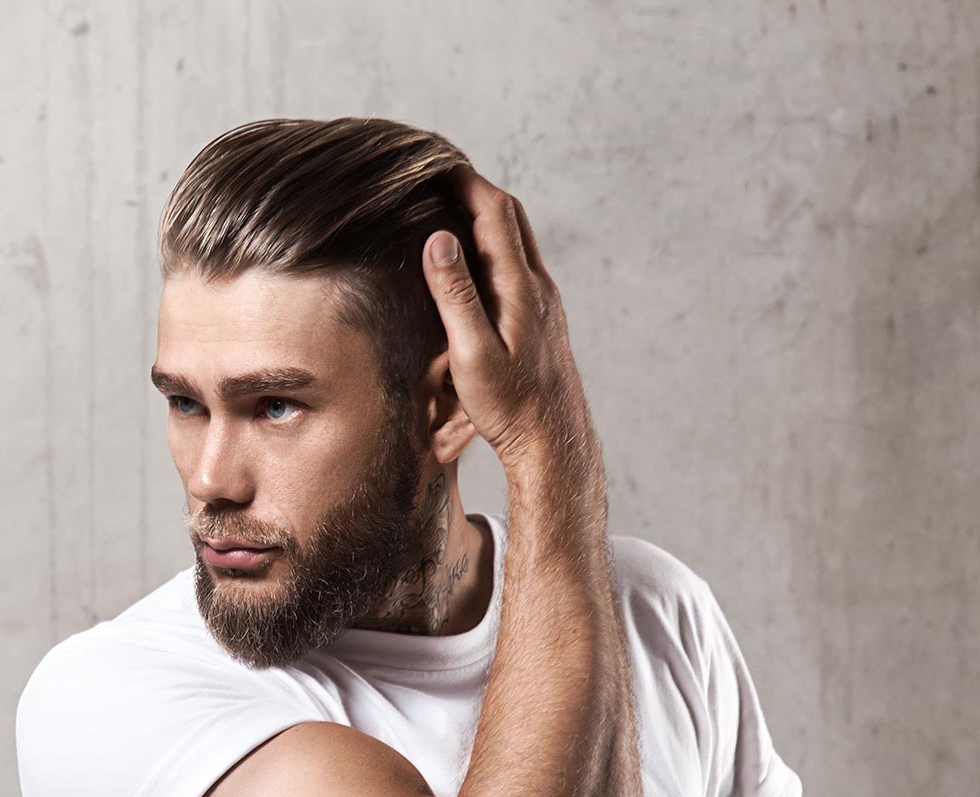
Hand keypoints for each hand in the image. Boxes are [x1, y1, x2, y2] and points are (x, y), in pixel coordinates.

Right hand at [422, 164, 597, 476]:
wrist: (552, 443)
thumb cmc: (510, 407)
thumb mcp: (472, 354)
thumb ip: (456, 296)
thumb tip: (441, 238)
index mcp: (521, 288)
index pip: (496, 213)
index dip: (467, 181)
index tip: (436, 162)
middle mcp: (538, 288)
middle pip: (511, 218)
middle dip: (477, 189)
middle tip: (442, 175)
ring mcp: (544, 304)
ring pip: (517, 242)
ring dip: (487, 217)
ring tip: (453, 207)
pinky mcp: (541, 321)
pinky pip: (518, 267)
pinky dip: (494, 247)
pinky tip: (474, 262)